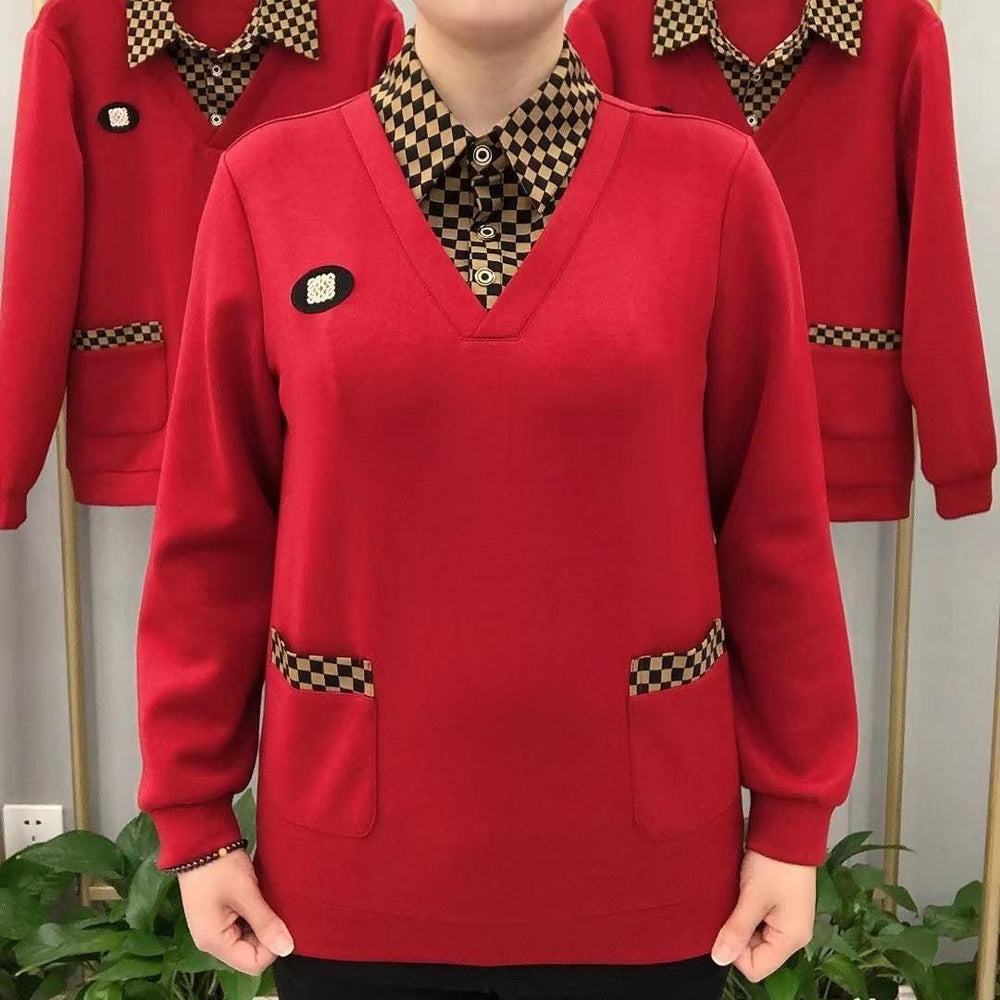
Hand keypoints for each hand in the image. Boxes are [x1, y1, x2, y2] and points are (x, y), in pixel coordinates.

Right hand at [178, 848, 294, 974]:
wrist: (199, 842)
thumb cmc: (221, 868)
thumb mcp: (246, 893)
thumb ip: (266, 923)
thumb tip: (287, 949)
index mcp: (215, 941)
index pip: (253, 964)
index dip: (272, 947)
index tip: (282, 922)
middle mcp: (211, 941)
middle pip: (249, 953)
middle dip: (267, 935)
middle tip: (278, 909)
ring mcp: (212, 928)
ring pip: (246, 939)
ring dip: (261, 924)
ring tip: (270, 902)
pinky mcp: (216, 916)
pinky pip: (240, 926)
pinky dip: (253, 916)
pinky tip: (260, 899)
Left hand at [710, 849, 814, 981]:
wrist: (788, 830)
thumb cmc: (774, 864)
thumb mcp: (753, 898)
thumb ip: (737, 930)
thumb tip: (719, 959)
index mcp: (791, 939)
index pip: (756, 968)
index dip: (735, 952)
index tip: (726, 925)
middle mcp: (792, 935)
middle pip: (755, 954)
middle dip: (737, 935)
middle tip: (730, 907)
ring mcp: (786, 921)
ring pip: (754, 937)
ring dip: (740, 921)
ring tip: (735, 898)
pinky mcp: (779, 907)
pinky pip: (757, 921)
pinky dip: (745, 912)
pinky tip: (740, 894)